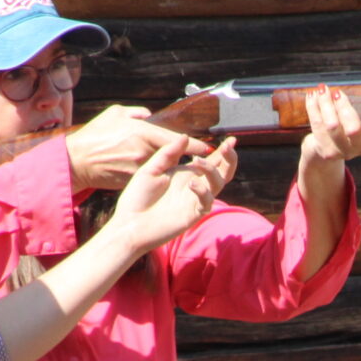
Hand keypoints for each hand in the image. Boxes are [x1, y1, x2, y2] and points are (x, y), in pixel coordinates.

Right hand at [65, 104, 211, 192]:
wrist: (77, 162)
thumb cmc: (94, 135)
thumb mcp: (114, 114)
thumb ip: (135, 113)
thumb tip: (149, 115)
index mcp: (142, 133)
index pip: (176, 140)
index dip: (195, 145)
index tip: (209, 148)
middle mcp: (144, 151)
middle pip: (173, 156)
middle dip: (182, 157)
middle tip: (194, 157)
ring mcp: (138, 168)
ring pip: (161, 169)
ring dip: (167, 167)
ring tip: (171, 166)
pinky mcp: (132, 181)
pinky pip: (148, 177)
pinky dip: (151, 175)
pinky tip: (151, 174)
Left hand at [108, 133, 235, 252]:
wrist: (129, 224)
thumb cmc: (138, 198)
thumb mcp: (151, 169)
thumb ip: (168, 153)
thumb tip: (186, 136)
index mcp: (186, 174)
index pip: (211, 161)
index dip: (222, 151)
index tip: (231, 139)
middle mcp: (194, 186)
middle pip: (222, 172)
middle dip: (229, 159)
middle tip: (228, 147)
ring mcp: (194, 200)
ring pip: (218, 184)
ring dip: (212, 170)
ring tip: (197, 161)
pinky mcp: (192, 215)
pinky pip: (206, 202)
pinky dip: (203, 191)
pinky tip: (192, 184)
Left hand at [297, 87, 360, 167]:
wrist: (328, 147)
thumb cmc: (347, 124)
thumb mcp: (358, 116)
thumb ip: (358, 105)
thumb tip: (344, 89)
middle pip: (354, 130)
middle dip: (344, 108)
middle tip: (338, 93)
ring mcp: (343, 152)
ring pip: (332, 126)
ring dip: (326, 104)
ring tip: (322, 89)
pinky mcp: (326, 151)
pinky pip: (317, 126)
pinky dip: (313, 107)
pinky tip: (311, 95)